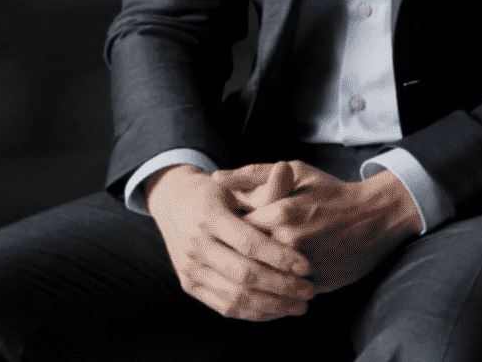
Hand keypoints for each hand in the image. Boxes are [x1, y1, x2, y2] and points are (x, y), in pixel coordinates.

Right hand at [145, 164, 314, 320]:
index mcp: (208, 216)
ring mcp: (190, 268)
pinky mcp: (189, 285)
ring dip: (272, 305)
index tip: (306, 267)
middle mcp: (195, 244)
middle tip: (309, 290)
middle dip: (281, 286)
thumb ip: (263, 187)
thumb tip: (286, 168)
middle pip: (244, 275)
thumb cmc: (213, 193)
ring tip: (299, 305)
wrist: (172, 204)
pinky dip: (254, 313)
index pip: (249, 243)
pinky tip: (276, 310)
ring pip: (236, 297)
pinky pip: (225, 307)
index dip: (280, 257)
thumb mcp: (235, 185)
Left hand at [216, 160, 420, 293]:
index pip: (236, 228)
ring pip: (264, 279)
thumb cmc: (332, 191)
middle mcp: (290, 242)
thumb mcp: (295, 173)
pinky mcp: (318, 284)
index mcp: (280, 212)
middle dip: (236, 255)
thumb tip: (215, 179)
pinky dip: (275, 291)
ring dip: (253, 277)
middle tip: (230, 252)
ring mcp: (305, 266)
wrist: (376, 216)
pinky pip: (286, 293)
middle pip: (246, 256)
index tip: (225, 228)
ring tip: (247, 269)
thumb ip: (252, 175)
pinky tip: (269, 284)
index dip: (228, 230)